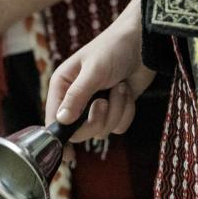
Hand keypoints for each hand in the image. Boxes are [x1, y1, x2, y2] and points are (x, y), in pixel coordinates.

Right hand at [44, 0, 153, 142]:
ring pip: (103, 130)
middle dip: (96, 120)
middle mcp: (76, 98)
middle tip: (103, 102)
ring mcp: (97, 105)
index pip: (54, 119)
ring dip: (116, 110)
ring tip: (119, 87)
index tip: (67, 156)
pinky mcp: (116, 108)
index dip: (59, 139)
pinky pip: (119, 126)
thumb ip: (77, 96)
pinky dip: (127, 111)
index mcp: (63, 86)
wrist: (143, 42)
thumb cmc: (113, 48)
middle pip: (80, 131)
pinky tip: (127, 91)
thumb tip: (61, 121)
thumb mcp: (93, 71)